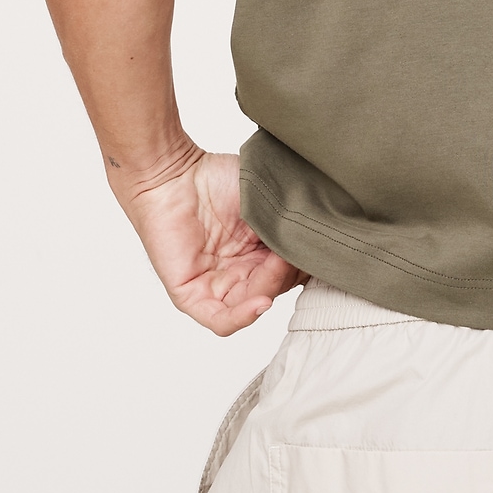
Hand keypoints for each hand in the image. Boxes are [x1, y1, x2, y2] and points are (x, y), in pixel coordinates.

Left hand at [121, 148, 300, 334]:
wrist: (172, 172)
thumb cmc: (217, 178)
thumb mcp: (268, 204)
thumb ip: (291, 228)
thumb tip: (321, 247)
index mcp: (259, 254)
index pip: (292, 273)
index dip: (307, 264)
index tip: (318, 246)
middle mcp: (240, 272)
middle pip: (275, 288)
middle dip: (288, 272)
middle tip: (295, 249)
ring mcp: (216, 285)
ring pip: (253, 303)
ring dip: (271, 287)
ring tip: (279, 261)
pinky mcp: (191, 295)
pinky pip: (221, 320)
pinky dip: (244, 316)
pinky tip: (261, 302)